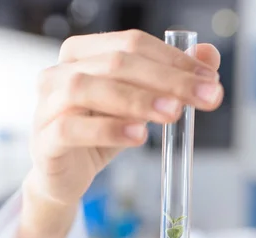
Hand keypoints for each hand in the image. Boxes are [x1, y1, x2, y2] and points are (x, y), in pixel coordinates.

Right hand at [28, 29, 223, 207]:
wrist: (67, 175)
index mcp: (83, 53)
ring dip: (137, 100)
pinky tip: (138, 136)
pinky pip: (72, 129)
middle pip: (116, 63)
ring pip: (90, 89)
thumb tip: (209, 55)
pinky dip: (108, 130)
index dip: (174, 59)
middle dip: (168, 80)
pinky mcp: (45, 140)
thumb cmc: (100, 133)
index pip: (132, 43)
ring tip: (174, 113)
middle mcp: (60, 72)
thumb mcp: (139, 105)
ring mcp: (47, 104)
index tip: (210, 80)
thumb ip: (171, 78)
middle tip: (206, 97)